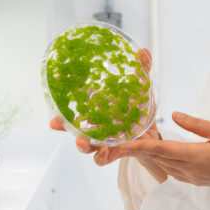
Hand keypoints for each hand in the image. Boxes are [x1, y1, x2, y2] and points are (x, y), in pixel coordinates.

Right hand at [49, 48, 167, 182]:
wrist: (155, 133)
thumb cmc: (141, 110)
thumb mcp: (142, 88)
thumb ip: (142, 70)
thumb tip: (143, 51)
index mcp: (97, 109)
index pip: (76, 103)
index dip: (62, 97)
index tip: (55, 85)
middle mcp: (96, 126)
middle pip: (73, 127)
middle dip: (62, 126)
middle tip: (54, 122)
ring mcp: (105, 140)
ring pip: (87, 145)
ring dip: (81, 144)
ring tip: (80, 142)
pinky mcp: (117, 152)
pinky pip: (106, 157)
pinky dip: (104, 156)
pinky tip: (105, 152)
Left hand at [111, 111, 209, 190]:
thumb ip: (194, 124)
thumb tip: (174, 115)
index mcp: (195, 157)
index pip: (161, 150)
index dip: (140, 147)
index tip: (123, 145)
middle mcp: (190, 170)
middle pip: (159, 158)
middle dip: (142, 148)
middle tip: (128, 136)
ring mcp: (192, 178)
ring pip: (164, 165)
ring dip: (153, 155)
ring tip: (141, 141)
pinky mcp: (195, 181)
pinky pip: (173, 171)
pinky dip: (164, 161)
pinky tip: (161, 152)